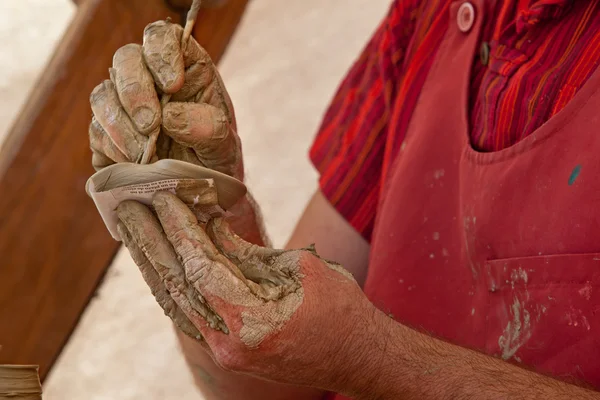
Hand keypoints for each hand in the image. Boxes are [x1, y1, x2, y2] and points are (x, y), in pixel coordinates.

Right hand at [89, 19, 264, 243]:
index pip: (162, 38)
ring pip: (103, 95)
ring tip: (145, 154)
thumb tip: (170, 117)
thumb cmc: (217, 160)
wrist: (198, 194)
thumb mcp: (225, 146)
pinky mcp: (107, 135)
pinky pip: (97, 132)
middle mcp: (149, 79)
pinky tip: (134, 164)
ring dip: (120, 124)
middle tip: (151, 125)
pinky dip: (113, 148)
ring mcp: (124, 105)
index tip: (173, 85)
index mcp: (184, 69)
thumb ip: (209, 128)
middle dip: (134, 91)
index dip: (161, 53)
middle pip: (125, 60)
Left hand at [116, 191, 374, 389]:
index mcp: (251, 322)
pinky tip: (156, 262)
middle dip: (151, 242)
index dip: (179, 229)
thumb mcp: (299, 268)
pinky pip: (188, 314)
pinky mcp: (225, 351)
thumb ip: (248, 252)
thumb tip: (210, 227)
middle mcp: (228, 344)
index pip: (200, 266)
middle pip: (177, 285)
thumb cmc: (340, 309)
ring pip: (175, 302)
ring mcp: (224, 352)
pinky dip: (171, 284)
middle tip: (128, 207)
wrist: (356, 356)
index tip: (162, 197)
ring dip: (153, 263)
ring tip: (133, 230)